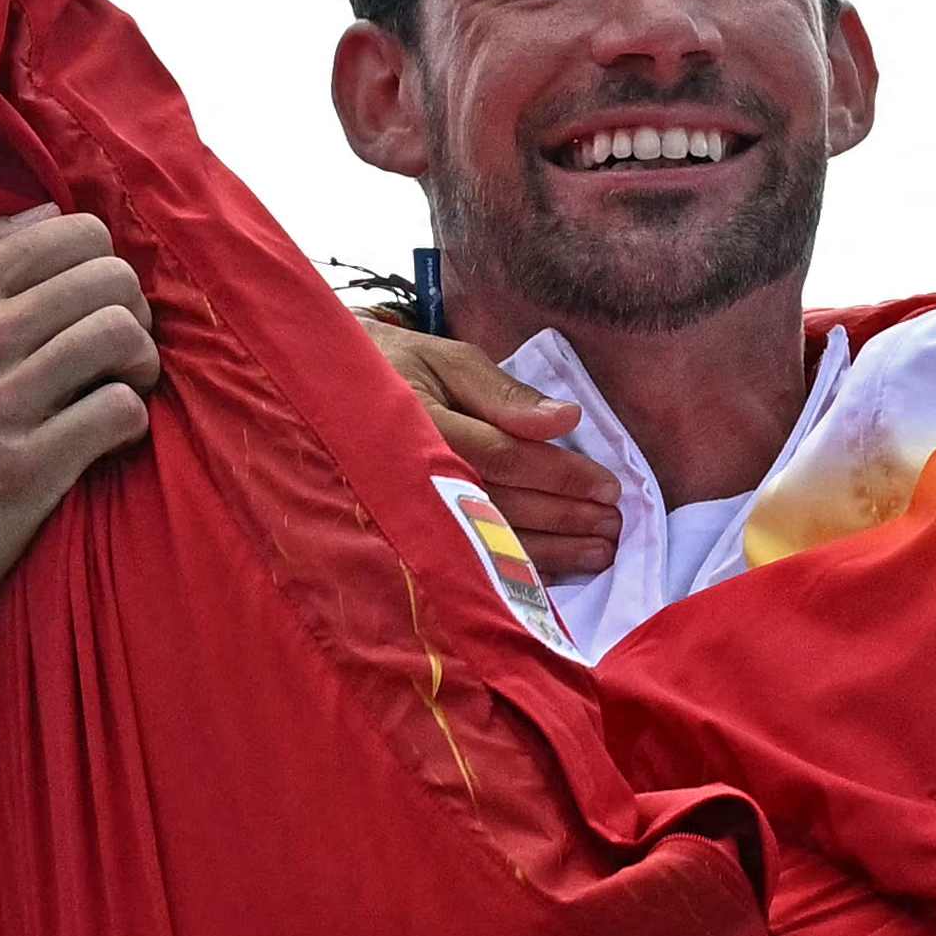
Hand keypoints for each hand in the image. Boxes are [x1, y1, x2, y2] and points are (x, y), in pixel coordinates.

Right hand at [0, 210, 163, 652]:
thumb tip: (45, 209)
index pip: (73, 233)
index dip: (101, 260)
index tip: (92, 297)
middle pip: (110, 279)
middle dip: (131, 306)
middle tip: (118, 343)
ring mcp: (0, 403)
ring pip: (121, 335)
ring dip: (140, 360)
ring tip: (123, 381)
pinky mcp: (28, 468)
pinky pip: (120, 410)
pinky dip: (130, 418)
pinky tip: (110, 430)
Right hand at [368, 322, 626, 576]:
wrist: (321, 394)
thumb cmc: (395, 369)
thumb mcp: (445, 361)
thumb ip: (503, 392)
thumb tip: (565, 418)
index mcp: (424, 426)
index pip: (505, 457)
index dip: (560, 475)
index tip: (608, 487)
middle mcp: (414, 476)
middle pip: (503, 505)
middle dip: (565, 518)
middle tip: (615, 526)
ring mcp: (408, 511)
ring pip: (487, 539)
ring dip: (551, 551)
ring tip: (600, 553)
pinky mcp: (408, 532)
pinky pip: (467, 557)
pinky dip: (514, 568)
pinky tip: (554, 574)